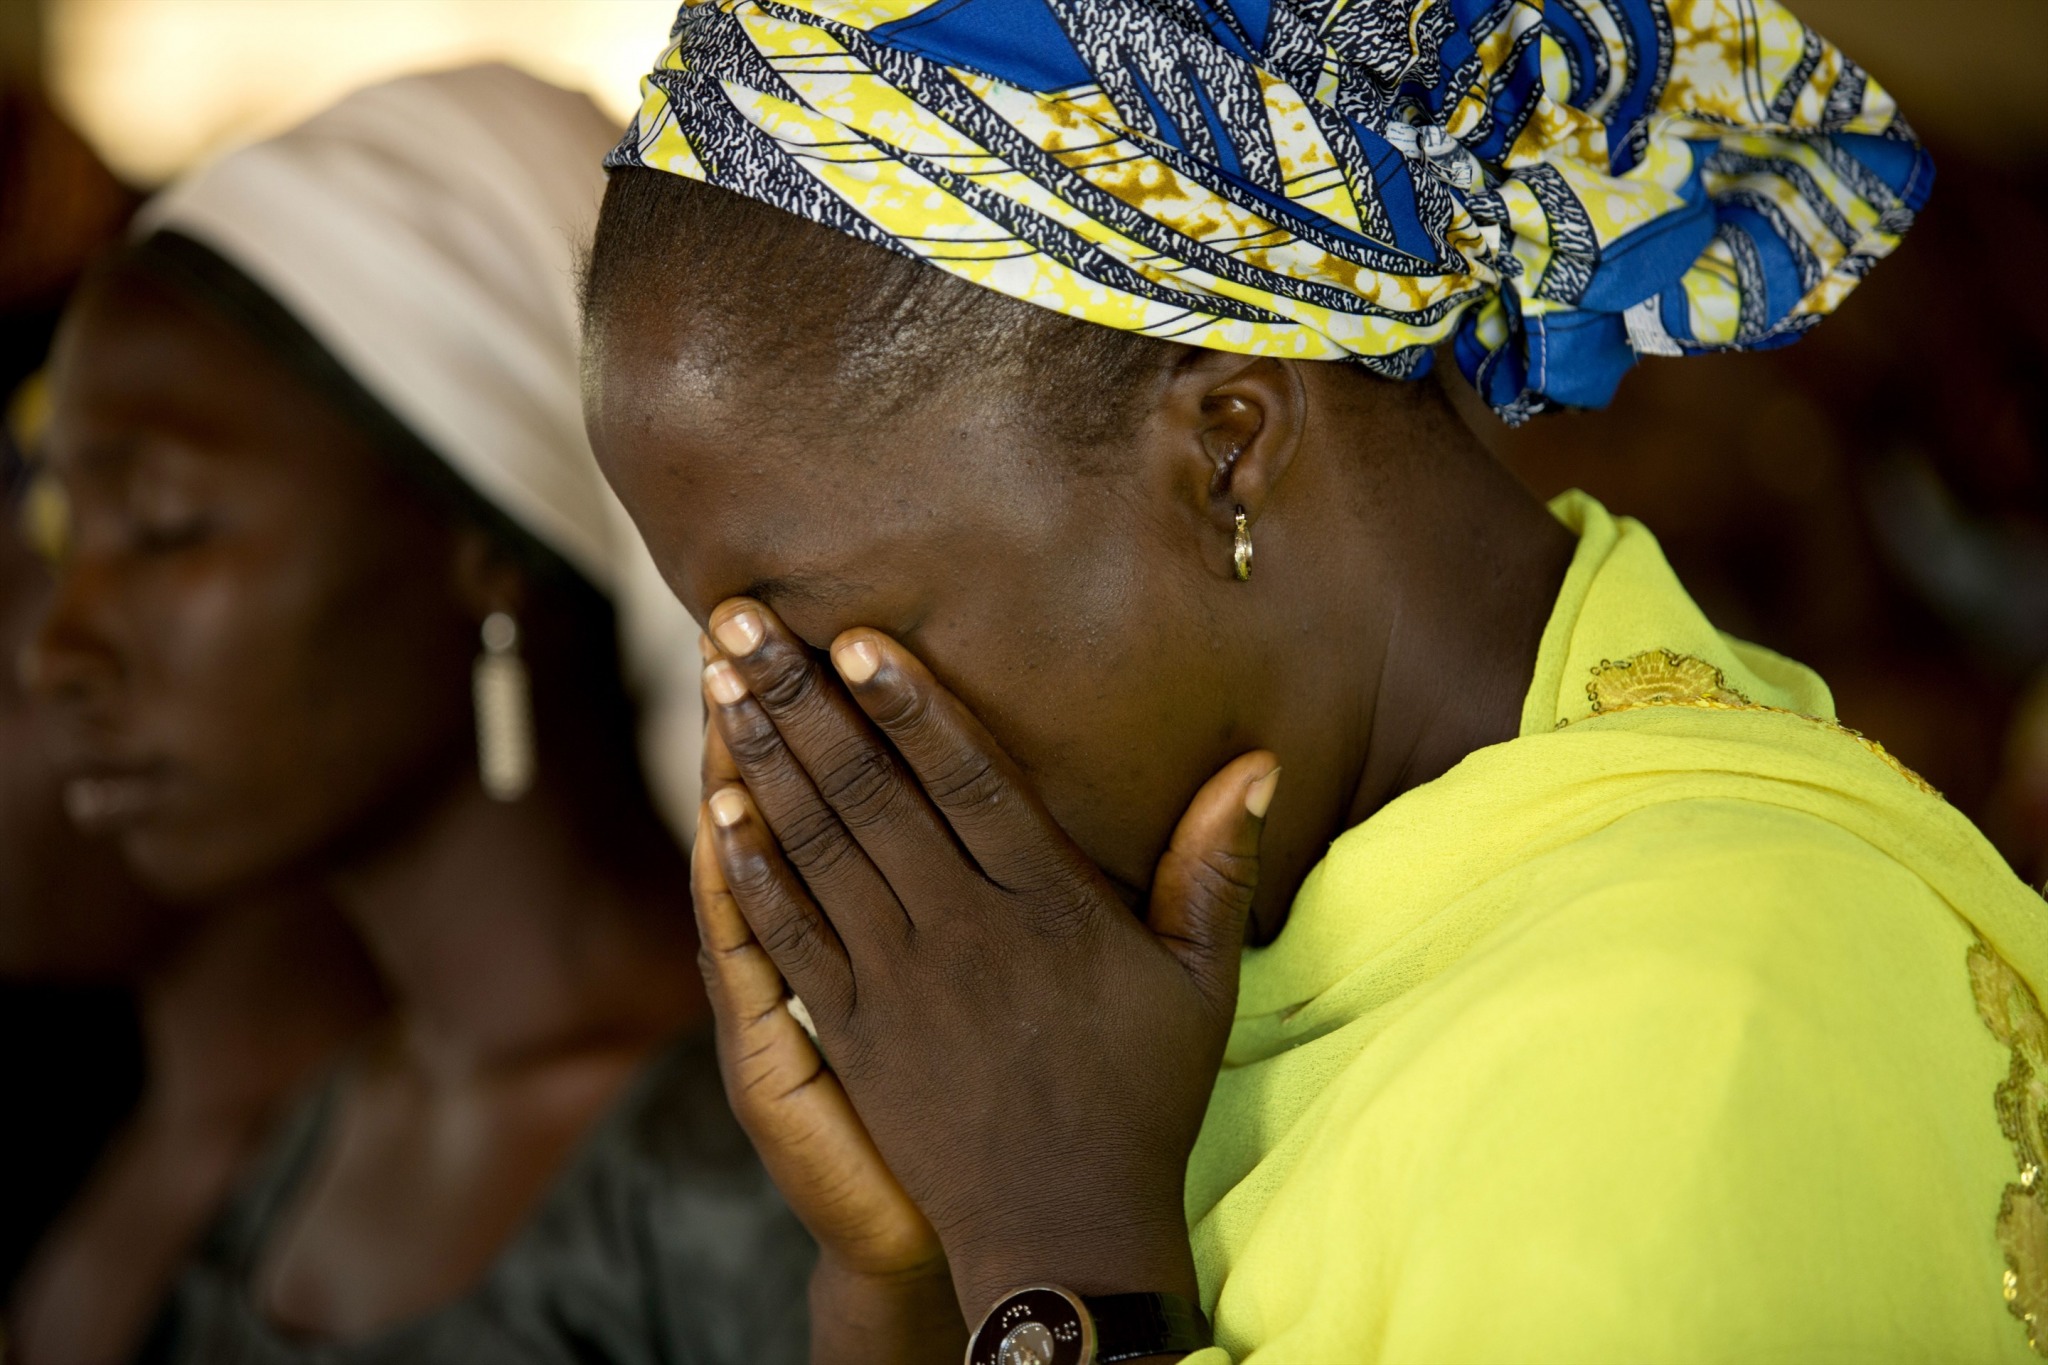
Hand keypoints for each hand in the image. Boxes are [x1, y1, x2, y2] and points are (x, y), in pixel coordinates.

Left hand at [699, 598, 1278, 1324]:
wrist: (1063, 1230)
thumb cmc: (1142, 1096)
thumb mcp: (1201, 981)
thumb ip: (1217, 865)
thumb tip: (1261, 764)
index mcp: (1045, 906)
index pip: (966, 779)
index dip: (907, 702)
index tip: (853, 634)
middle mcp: (961, 930)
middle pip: (868, 793)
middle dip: (797, 699)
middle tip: (739, 620)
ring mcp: (896, 982)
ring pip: (817, 848)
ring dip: (760, 760)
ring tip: (716, 684)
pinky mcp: (851, 1034)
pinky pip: (789, 937)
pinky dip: (751, 871)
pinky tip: (717, 813)